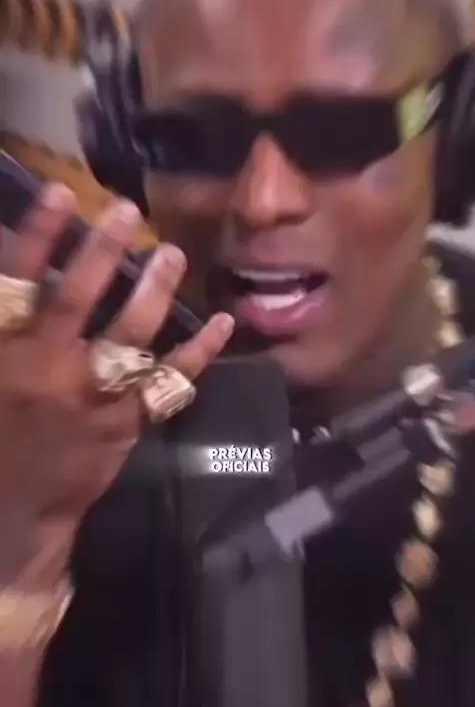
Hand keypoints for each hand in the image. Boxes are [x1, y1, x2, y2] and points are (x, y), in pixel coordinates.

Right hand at [0, 183, 232, 580]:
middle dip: (100, 253)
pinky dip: (198, 353)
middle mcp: (47, 371)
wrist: (15, 513)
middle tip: (125, 211)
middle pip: (74, 302)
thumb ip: (6, 328)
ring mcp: (91, 398)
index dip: (39, 236)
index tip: (62, 193)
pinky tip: (221, 321)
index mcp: (6, 354)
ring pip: (126, 338)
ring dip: (152, 293)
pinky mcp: (126, 423)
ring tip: (172, 253)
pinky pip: (168, 384)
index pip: (17, 285)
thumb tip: (18, 266)